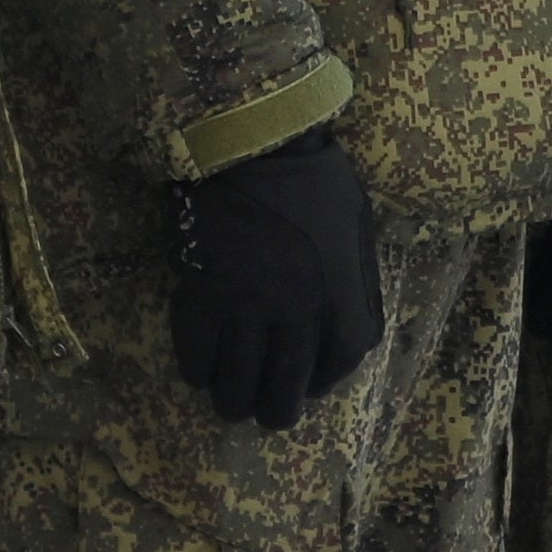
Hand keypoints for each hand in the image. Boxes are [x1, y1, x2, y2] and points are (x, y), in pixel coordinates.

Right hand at [172, 129, 385, 430]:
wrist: (253, 139)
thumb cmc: (310, 174)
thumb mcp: (356, 222)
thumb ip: (356, 274)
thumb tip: (348, 308)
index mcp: (344, 296)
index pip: (340, 362)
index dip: (322, 380)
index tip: (307, 383)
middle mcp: (301, 314)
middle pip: (287, 387)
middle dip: (274, 410)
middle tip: (262, 412)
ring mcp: (250, 309)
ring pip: (237, 382)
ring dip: (231, 399)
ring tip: (226, 400)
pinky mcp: (204, 296)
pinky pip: (196, 354)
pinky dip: (196, 369)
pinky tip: (197, 367)